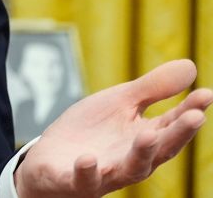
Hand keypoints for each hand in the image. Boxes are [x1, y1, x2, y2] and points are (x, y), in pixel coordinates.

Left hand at [14, 59, 211, 196]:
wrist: (50, 160)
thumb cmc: (91, 132)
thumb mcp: (119, 104)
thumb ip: (151, 89)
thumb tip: (191, 65)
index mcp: (145, 139)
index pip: (172, 125)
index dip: (190, 111)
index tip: (206, 94)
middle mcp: (131, 160)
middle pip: (159, 149)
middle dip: (177, 134)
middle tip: (195, 116)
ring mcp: (105, 173)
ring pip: (129, 169)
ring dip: (141, 153)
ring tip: (148, 135)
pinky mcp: (75, 180)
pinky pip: (83, 179)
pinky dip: (86, 170)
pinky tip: (87, 158)